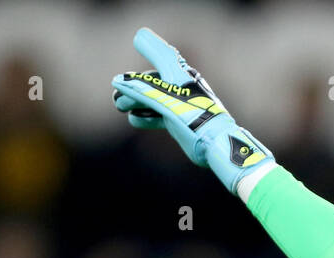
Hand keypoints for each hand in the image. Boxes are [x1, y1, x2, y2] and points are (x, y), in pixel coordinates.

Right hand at [111, 27, 274, 193]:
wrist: (216, 144)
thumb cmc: (195, 117)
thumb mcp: (165, 100)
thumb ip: (142, 89)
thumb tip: (118, 80)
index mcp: (180, 76)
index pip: (163, 56)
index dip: (151, 46)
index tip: (139, 37)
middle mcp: (181, 88)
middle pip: (152, 82)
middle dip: (133, 87)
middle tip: (116, 98)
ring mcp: (181, 105)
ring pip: (153, 99)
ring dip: (136, 101)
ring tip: (120, 107)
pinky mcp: (181, 121)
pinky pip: (160, 115)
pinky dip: (147, 116)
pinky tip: (135, 119)